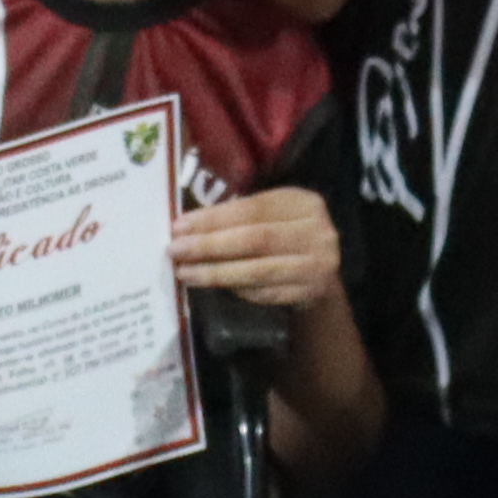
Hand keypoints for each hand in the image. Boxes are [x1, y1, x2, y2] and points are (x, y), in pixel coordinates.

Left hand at [168, 186, 342, 317]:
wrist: (321, 273)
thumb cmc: (284, 237)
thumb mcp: (270, 217)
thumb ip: (237, 218)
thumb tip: (185, 228)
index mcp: (303, 203)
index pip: (251, 209)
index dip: (213, 219)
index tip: (178, 227)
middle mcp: (317, 232)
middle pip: (255, 239)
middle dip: (210, 246)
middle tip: (176, 251)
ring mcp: (318, 265)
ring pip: (258, 270)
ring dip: (216, 273)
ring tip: (186, 273)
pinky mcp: (310, 293)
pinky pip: (264, 293)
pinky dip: (235, 290)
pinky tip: (212, 286)